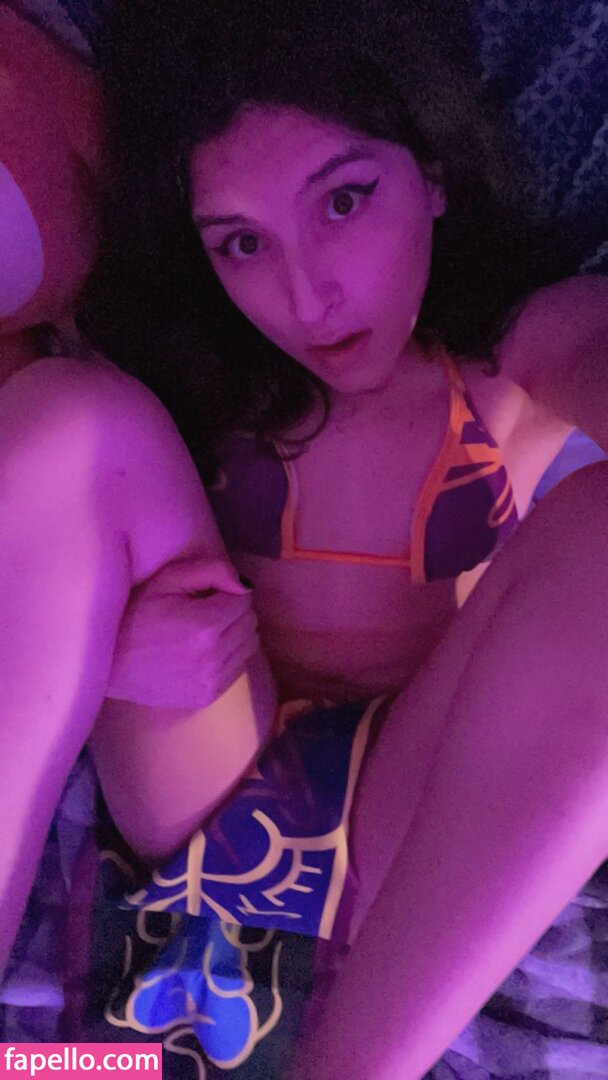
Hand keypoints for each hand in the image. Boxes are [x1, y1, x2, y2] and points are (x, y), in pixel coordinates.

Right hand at [107, 555, 258, 708]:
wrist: (109, 664)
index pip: (244, 599)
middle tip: (206, 610)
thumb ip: (211, 571)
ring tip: (206, 631)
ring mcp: (211, 680)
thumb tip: (245, 583)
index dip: (226, 591)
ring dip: (235, 633)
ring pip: (249, 645)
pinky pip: (238, 668)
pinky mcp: (207, 696)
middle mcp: (213, 657)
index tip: (205, 594)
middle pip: (250, 622)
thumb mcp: (167, 580)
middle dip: (233, 611)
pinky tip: (203, 651)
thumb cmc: (135, 615)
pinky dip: (229, 655)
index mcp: (205, 625)